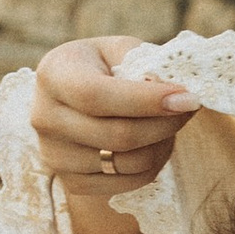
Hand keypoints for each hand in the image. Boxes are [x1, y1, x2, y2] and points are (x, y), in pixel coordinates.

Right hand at [28, 36, 198, 233]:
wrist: (76, 99)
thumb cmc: (105, 67)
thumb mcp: (120, 50)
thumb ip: (145, 64)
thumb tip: (177, 93)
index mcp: (53, 74)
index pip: (95, 96)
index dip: (145, 100)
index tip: (188, 97)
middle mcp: (44, 117)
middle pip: (116, 135)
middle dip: (165, 123)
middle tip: (190, 107)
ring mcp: (53, 155)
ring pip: (126, 163)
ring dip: (162, 144)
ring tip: (172, 123)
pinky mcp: (69, 182)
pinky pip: (126, 183)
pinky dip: (153, 166)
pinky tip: (156, 143)